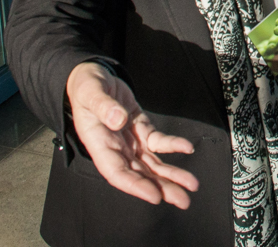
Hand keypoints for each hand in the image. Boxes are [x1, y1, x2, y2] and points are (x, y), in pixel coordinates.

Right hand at [65, 61, 199, 205]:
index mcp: (99, 144)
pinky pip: (158, 142)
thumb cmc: (86, 86)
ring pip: (152, 164)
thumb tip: (117, 119)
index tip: (154, 196)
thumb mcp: (90, 92)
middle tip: (184, 201)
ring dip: (171, 175)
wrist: (93, 77)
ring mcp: (130, 141)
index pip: (117, 173)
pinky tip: (187, 148)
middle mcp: (116, 148)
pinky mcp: (141, 129)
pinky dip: (173, 145)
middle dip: (162, 188)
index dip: (135, 186)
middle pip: (140, 174)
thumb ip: (103, 106)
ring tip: (191, 185)